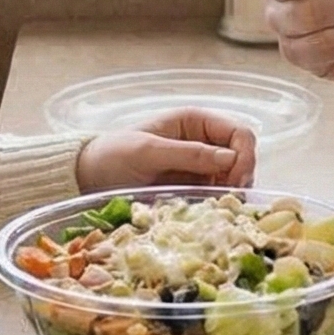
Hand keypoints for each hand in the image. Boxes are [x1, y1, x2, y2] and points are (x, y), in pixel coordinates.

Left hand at [76, 109, 256, 192]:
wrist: (88, 177)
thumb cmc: (112, 156)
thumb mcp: (147, 152)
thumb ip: (188, 154)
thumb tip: (230, 159)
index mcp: (194, 122)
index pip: (239, 133)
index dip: (244, 156)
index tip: (235, 181)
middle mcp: (202, 141)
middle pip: (243, 156)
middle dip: (241, 177)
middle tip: (228, 200)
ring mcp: (199, 166)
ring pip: (235, 179)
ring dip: (232, 194)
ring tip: (217, 208)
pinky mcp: (192, 188)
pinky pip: (217, 195)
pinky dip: (220, 204)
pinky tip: (209, 212)